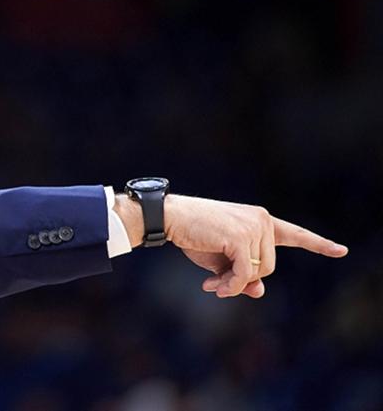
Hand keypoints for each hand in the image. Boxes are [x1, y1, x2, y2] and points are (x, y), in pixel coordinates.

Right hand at [162, 195, 348, 297]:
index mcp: (259, 220)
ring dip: (234, 284)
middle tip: (217, 285)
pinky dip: (230, 285)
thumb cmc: (193, 236)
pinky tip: (212, 286)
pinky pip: (245, 273)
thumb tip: (260, 291)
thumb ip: (243, 274)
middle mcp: (261, 219)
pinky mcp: (241, 236)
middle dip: (244, 280)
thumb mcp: (221, 261)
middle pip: (269, 266)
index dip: (318, 244)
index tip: (340, 251)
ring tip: (212, 284)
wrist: (170, 218)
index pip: (293, 233)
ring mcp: (253, 226)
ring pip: (259, 272)